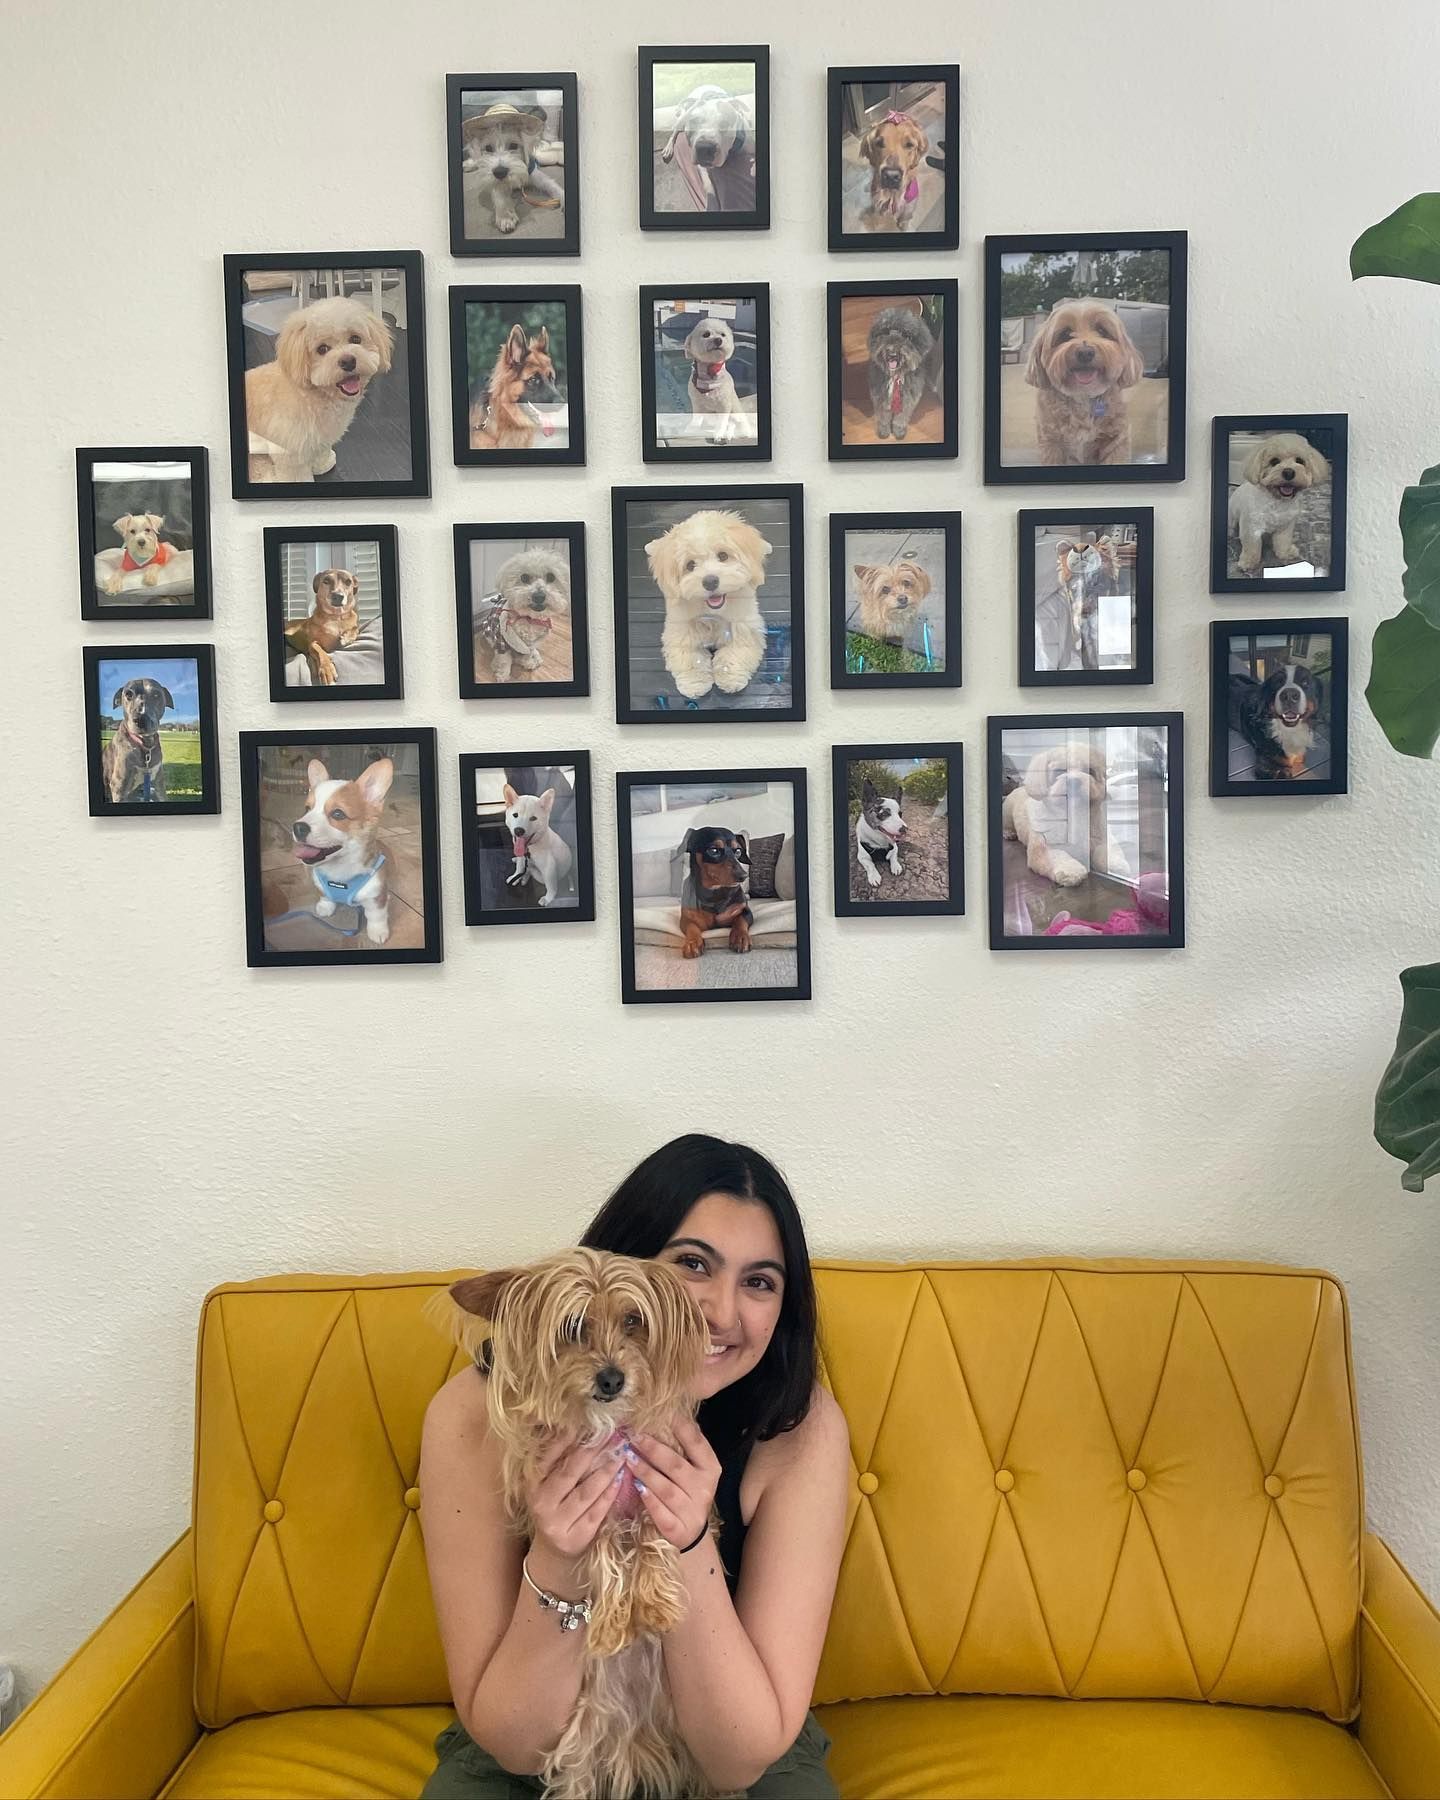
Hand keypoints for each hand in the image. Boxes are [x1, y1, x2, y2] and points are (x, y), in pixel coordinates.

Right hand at [524, 1430, 623, 1561]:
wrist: (554, 1549)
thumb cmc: (555, 1505)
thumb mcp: (548, 1483)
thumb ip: (559, 1459)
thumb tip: (578, 1427)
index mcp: (532, 1483)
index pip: (549, 1456)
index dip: (567, 1439)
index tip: (587, 1423)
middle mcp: (542, 1502)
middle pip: (570, 1472)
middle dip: (593, 1450)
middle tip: (612, 1433)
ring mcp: (558, 1521)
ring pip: (586, 1492)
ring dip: (606, 1470)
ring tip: (621, 1452)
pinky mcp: (576, 1536)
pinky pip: (597, 1511)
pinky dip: (609, 1494)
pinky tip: (620, 1478)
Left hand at [622, 1416, 719, 1550]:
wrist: (691, 1533)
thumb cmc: (686, 1491)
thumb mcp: (692, 1469)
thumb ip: (682, 1447)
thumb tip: (664, 1414)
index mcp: (710, 1468)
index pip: (696, 1442)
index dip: (679, 1426)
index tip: (661, 1413)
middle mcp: (704, 1488)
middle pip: (676, 1465)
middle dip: (653, 1449)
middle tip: (634, 1436)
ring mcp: (692, 1511)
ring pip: (666, 1489)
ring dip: (645, 1472)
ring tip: (628, 1458)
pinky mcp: (679, 1530)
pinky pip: (662, 1513)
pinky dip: (649, 1500)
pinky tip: (637, 1488)